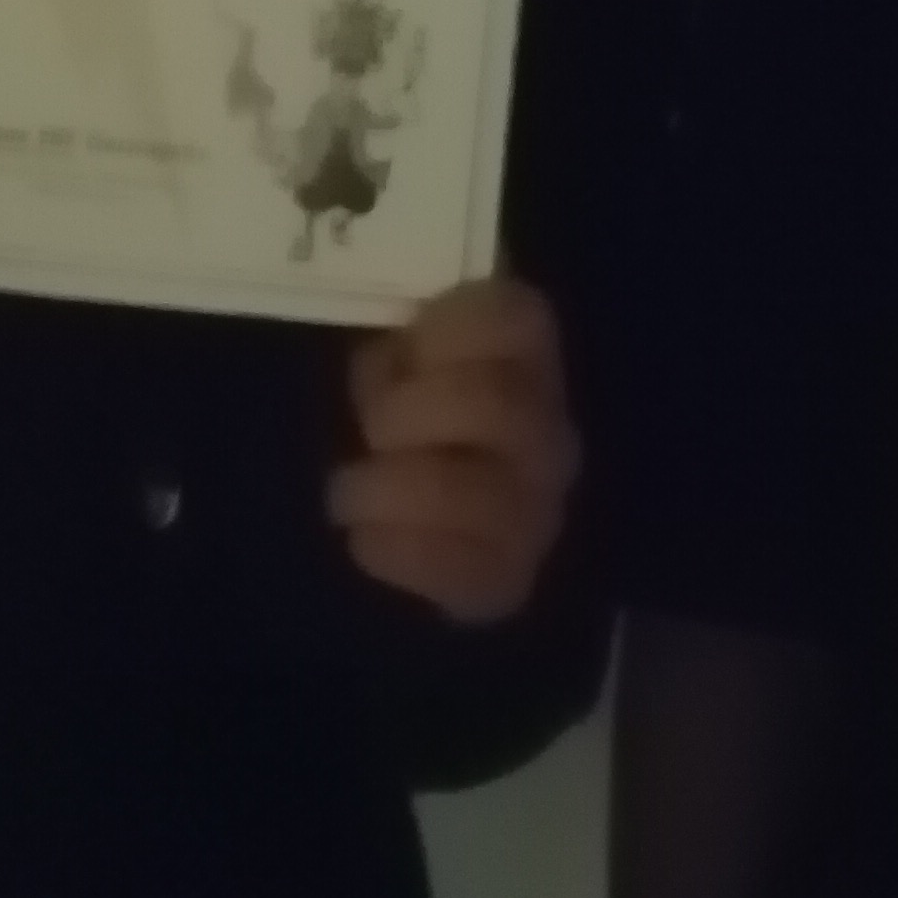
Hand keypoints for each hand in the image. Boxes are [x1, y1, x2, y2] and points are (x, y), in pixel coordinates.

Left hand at [332, 279, 577, 625]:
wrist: (430, 524)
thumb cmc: (406, 415)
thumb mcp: (397, 361)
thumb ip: (397, 352)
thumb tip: (383, 366)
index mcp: (526, 360)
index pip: (516, 319)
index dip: (448, 330)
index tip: (404, 350)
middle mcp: (549, 431)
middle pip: (496, 406)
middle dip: (407, 414)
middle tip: (371, 430)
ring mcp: (538, 510)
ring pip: (482, 497)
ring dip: (392, 490)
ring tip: (349, 494)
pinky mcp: (508, 578)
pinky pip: (464, 572)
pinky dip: (398, 550)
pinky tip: (366, 537)